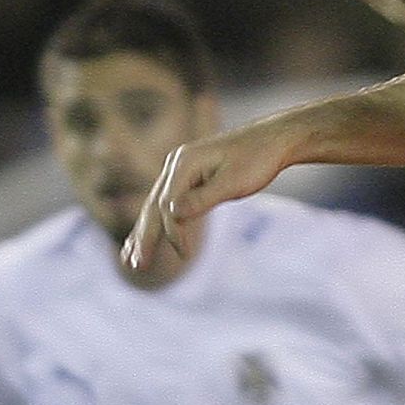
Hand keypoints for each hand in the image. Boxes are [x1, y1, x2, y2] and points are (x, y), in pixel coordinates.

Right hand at [121, 121, 284, 271]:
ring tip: (129, 259)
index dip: (173, 232)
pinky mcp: (189, 176)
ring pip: (156, 205)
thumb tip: (171, 214)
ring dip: (144, 232)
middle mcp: (177, 163)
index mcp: (184, 162)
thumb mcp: (234, 182)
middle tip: (135, 264)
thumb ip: (202, 199)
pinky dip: (159, 222)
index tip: (185, 254)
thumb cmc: (258, 159)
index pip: (168, 204)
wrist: (275, 139)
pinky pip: (168, 202)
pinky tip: (148, 238)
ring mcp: (181, 168)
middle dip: (144, 236)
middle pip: (154, 204)